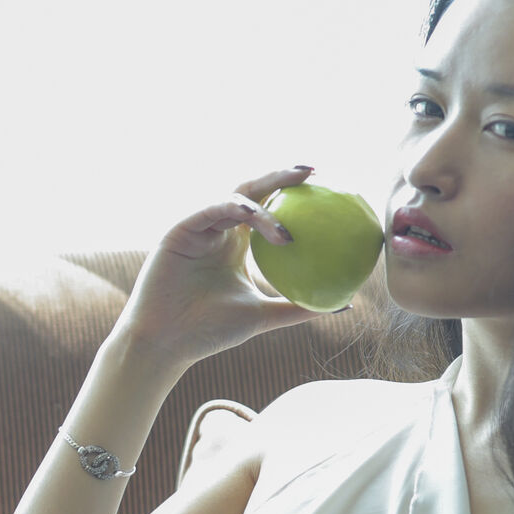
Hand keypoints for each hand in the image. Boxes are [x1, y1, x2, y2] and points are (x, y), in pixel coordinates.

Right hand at [113, 166, 326, 369]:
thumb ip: (299, 306)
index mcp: (236, 243)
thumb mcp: (263, 317)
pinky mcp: (180, 229)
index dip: (294, 193)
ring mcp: (199, 226)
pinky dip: (231, 208)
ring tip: (287, 223)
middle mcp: (218, 228)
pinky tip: (251, 214)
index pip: (269, 207)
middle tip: (313, 171)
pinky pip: (209, 210)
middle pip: (253, 190)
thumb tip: (346, 306)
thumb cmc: (210, 332)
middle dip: (282, 176)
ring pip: (234, 198)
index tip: (329, 185)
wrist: (167, 343)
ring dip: (262, 205)